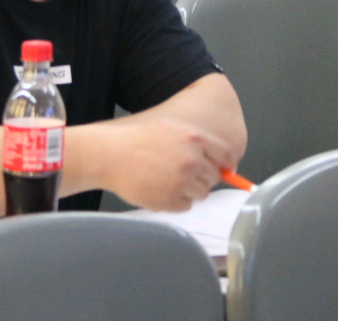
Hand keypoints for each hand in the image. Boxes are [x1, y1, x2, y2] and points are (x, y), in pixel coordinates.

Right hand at [98, 118, 235, 211]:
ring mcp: (181, 181)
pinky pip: (186, 206)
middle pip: (214, 177)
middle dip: (202, 177)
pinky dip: (176, 202)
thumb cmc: (138, 140)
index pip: (227, 155)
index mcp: (195, 138)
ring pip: (201, 193)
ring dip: (189, 190)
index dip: (226, 164)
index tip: (224, 169)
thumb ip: (199, 143)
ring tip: (167, 180)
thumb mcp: (172, 129)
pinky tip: (160, 189)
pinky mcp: (169, 200)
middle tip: (182, 173)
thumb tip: (224, 163)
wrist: (110, 155)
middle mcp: (191, 159)